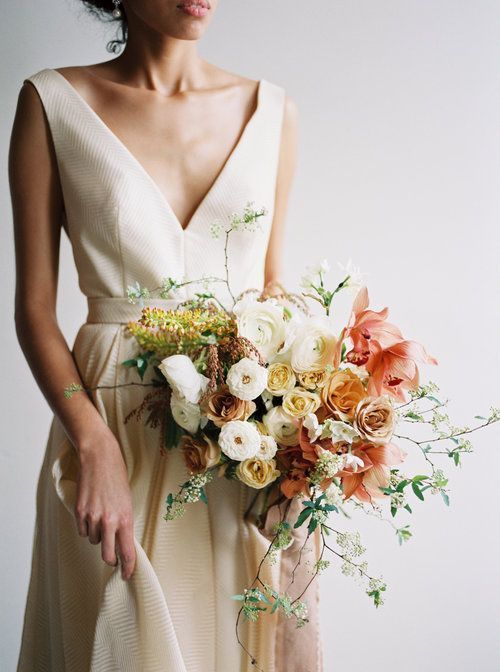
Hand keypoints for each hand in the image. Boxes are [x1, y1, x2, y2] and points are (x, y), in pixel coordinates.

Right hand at [74, 428, 135, 580]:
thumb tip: (122, 543)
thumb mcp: (127, 502)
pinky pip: (82, 531)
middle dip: (110, 560)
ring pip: (94, 541)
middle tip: (113, 560)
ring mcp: (92, 518)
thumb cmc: (117, 479)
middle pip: (108, 556)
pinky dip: (87, 527)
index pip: (127, 552)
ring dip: (98, 536)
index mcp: (125, 519)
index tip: (127, 575)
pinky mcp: (79, 513)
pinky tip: (91, 513)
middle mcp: (109, 521)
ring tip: (102, 518)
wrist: (100, 459)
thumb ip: (124, 523)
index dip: (127, 567)